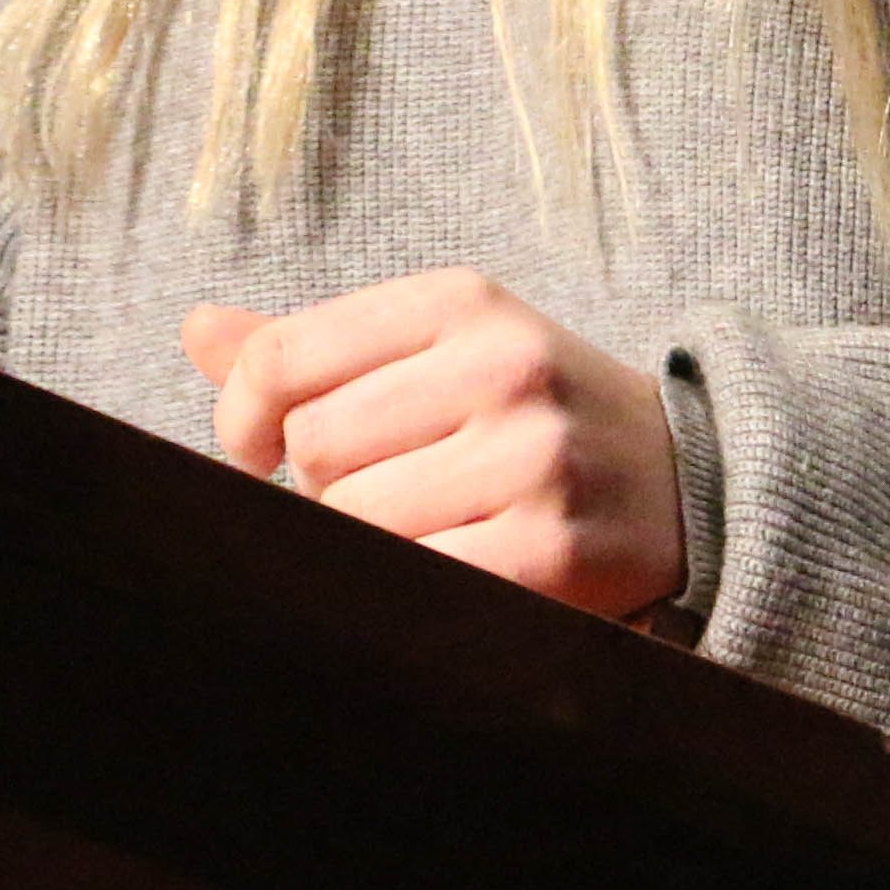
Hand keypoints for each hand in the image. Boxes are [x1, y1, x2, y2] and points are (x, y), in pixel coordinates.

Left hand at [181, 270, 682, 619]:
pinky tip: (443, 572)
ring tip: (420, 532)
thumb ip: (318, 348)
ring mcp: (530, 459)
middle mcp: (500, 366)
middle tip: (371, 495)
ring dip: (365, 543)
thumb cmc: (533, 415)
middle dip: (322, 487)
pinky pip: (417, 580)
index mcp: (461, 302)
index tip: (253, 450)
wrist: (693, 482)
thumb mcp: (443, 350)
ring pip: (357, 521)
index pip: (283, 354)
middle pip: (315, 447)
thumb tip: (196, 329)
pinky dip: (409, 588)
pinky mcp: (549, 552)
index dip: (240, 416)